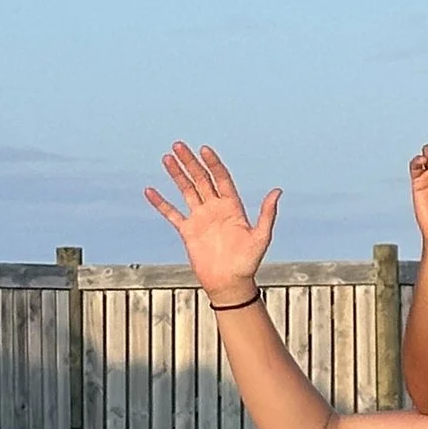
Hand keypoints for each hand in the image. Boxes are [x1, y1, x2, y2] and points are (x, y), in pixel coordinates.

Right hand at [147, 144, 279, 299]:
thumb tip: (277, 191)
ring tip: (167, 158)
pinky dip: (160, 202)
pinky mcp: (187, 231)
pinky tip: (150, 190)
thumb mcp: (261, 237)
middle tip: (179, 145)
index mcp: (232, 207)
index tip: (204, 149)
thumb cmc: (248, 262)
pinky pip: (171, 213)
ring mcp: (200, 218)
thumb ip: (267, 214)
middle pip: (201, 179)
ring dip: (177, 175)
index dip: (213, 163)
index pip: (221, 178)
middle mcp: (215, 208)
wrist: (230, 283)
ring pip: (186, 190)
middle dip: (190, 162)